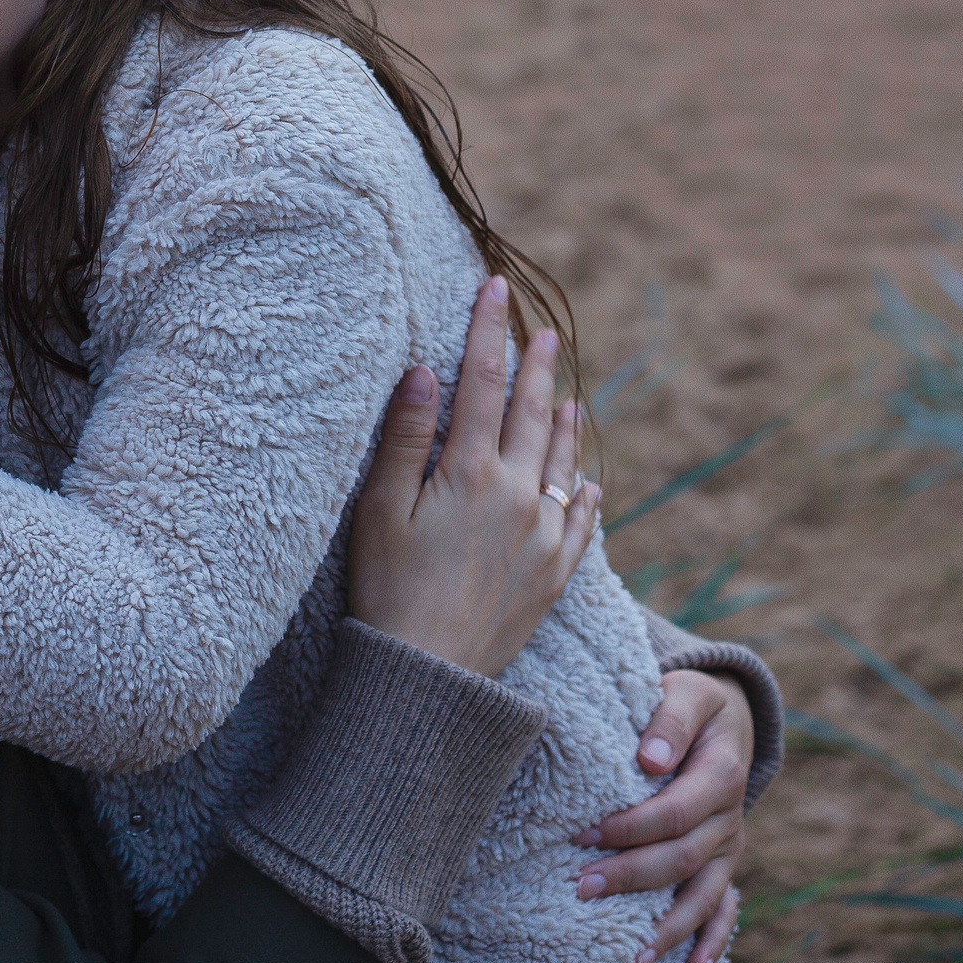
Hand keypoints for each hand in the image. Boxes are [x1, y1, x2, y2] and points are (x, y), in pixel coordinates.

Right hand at [347, 276, 600, 677]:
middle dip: (535, 367)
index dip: (486, 330)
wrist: (429, 674)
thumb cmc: (386, 590)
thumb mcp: (378, 509)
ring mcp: (542, 535)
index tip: (495, 288)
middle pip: (530, 413)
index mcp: (470, 472)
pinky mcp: (554, 575)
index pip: (480, 381)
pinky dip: (582, 492)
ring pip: (561, 461)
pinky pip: (580, 521)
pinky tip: (584, 480)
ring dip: (563, 421)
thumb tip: (425, 371)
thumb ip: (405, 438)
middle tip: (543, 331)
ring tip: (567, 392)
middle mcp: (517, 495)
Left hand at [571, 669, 754, 962]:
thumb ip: (668, 719)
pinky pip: (725, 910)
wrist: (721, 720)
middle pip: (681, 858)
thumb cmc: (690, 704)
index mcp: (721, 774)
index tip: (583, 835)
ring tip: (627, 959)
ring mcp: (729, 848)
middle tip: (580, 889)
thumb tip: (650, 760)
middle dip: (630, 877)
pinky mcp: (723, 866)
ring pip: (702, 896)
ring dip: (665, 928)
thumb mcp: (686, 691)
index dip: (630, 827)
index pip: (674, 812)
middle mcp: (730, 818)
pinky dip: (712, 942)